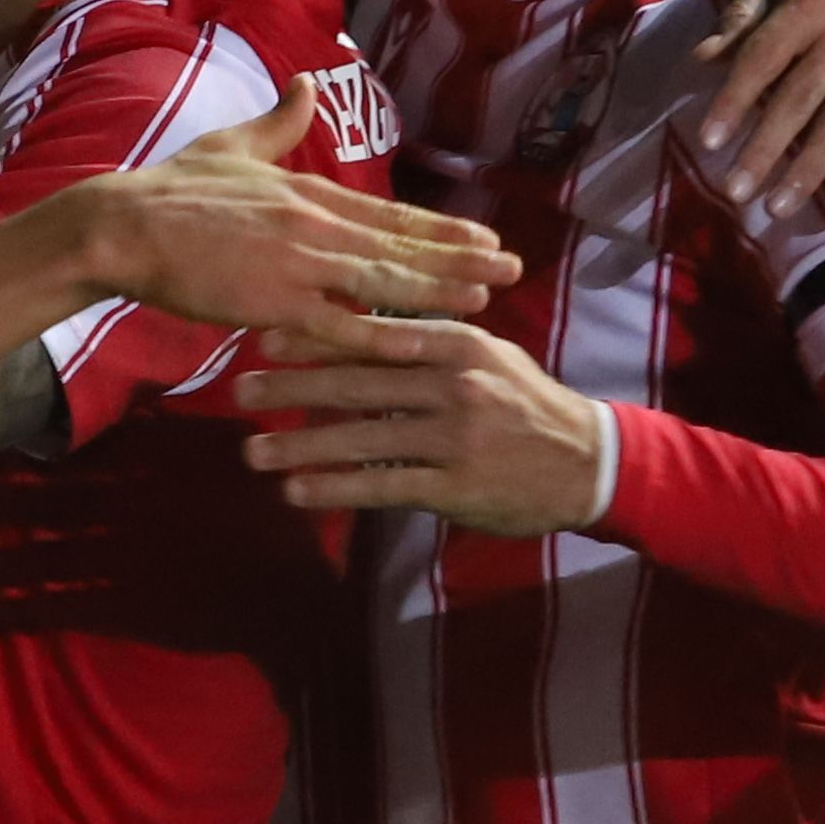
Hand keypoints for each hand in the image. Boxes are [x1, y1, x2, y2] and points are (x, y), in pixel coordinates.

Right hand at [77, 92, 514, 336]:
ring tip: (486, 300)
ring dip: (438, 293)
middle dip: (461, 259)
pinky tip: (418, 344)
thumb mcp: (233, 145)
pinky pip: (339, 327)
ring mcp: (298, 264)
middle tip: (513, 268)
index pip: (391, 214)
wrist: (122, 226)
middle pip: (402, 246)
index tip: (483, 236)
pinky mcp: (273, 303)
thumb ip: (279, 122)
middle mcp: (316, 225)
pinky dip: (383, 336)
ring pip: (384, 283)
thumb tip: (307, 85)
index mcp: (310, 192)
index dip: (440, 229)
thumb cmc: (171, 190)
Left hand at [233, 313, 613, 528]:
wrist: (585, 462)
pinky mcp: (454, 485)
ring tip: (252, 452)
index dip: (316, 337)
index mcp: (456, 343)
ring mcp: (453, 436)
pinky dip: (335, 488)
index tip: (265, 336)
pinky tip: (297, 491)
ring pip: (361, 438)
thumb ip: (427, 344)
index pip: (373, 335)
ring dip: (300, 446)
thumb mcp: (486, 357)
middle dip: (292, 387)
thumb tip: (358, 331)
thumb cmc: (525, 403)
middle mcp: (452, 384)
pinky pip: (382, 486)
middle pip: (357, 383)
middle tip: (239, 390)